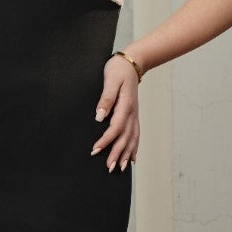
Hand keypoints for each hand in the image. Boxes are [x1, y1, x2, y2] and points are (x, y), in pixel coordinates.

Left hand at [90, 55, 140, 170]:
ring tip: (120, 168)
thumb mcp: (110, 80)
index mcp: (125, 106)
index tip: (95, 150)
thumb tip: (99, 117)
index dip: (106, 141)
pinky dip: (134, 147)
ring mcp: (134, 115)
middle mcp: (132, 113)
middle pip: (125, 137)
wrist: (132, 62)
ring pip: (132, 138)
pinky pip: (136, 134)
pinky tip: (132, 158)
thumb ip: (106, 99)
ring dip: (126, 154)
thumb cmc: (118, 70)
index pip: (115, 128)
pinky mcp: (134, 115)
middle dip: (117, 154)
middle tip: (108, 168)